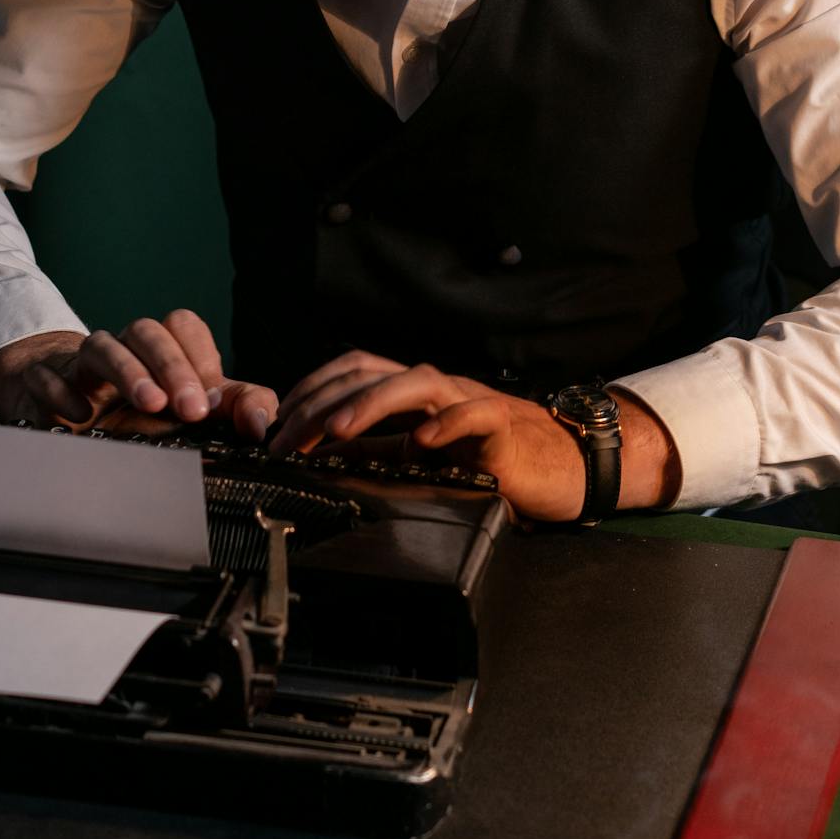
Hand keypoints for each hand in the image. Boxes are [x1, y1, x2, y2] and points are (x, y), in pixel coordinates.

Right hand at [0, 314, 276, 439]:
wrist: (64, 410)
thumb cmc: (135, 409)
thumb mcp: (188, 408)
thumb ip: (234, 408)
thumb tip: (262, 423)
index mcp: (160, 348)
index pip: (183, 326)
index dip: (199, 357)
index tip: (211, 402)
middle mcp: (124, 347)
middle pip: (147, 330)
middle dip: (173, 366)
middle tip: (191, 408)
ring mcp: (82, 364)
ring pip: (102, 344)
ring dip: (128, 371)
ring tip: (150, 404)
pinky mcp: (46, 383)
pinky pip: (49, 374)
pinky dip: (64, 391)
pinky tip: (83, 415)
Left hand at [272, 350, 586, 520]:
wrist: (560, 466)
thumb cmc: (488, 459)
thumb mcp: (418, 457)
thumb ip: (376, 452)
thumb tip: (319, 455)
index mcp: (412, 392)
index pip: (354, 371)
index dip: (312, 391)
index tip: (279, 426)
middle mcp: (436, 388)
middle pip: (373, 373)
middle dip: (324, 404)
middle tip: (290, 440)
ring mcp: (467, 401)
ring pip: (417, 381)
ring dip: (371, 402)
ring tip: (338, 429)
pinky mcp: (502, 428)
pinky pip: (475, 413)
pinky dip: (446, 422)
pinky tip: (421, 441)